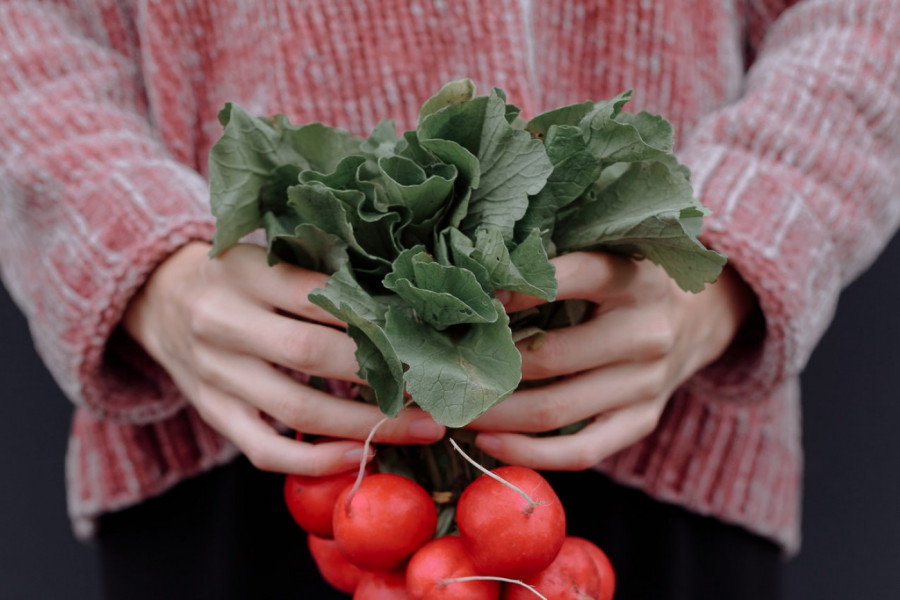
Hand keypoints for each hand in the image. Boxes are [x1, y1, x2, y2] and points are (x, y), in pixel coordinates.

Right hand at [122, 242, 444, 475]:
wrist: (159, 295)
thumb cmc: (236, 274)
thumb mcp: (267, 254)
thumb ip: (319, 271)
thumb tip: (401, 300)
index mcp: (244, 273)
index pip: (319, 296)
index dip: (375, 319)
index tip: (424, 334)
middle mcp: (223, 322)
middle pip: (311, 353)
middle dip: (381, 373)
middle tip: (433, 385)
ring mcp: (214, 373)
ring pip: (296, 409)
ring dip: (365, 424)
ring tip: (419, 428)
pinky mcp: (212, 412)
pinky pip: (264, 450)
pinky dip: (316, 460)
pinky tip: (361, 456)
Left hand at [469, 251, 755, 470]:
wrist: (696, 317)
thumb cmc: (624, 282)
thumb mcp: (605, 254)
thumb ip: (552, 264)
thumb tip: (467, 280)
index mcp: (633, 278)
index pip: (569, 277)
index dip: (513, 291)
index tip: (468, 300)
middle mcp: (646, 331)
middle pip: (549, 358)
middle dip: (483, 370)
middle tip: (435, 372)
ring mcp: (648, 382)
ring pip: (556, 410)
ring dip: (494, 416)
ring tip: (450, 411)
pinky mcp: (644, 420)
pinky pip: (581, 451)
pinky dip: (529, 453)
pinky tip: (489, 443)